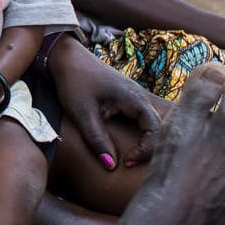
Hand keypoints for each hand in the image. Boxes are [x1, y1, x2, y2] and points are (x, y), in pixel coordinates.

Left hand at [49, 35, 159, 168]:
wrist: (66, 58)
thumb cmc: (74, 81)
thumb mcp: (82, 112)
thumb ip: (97, 139)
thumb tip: (111, 166)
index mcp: (134, 99)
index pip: (155, 129)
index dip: (146, 149)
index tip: (127, 162)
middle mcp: (139, 98)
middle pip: (158, 128)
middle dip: (150, 148)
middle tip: (132, 164)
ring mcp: (134, 99)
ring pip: (150, 124)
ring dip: (145, 142)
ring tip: (132, 158)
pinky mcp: (126, 101)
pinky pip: (140, 121)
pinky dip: (138, 135)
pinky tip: (127, 146)